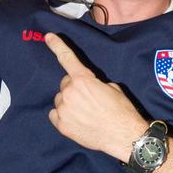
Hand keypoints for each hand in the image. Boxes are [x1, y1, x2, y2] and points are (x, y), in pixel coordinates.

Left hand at [45, 33, 144, 160]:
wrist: (124, 135)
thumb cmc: (122, 110)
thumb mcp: (112, 88)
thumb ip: (94, 83)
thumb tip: (86, 88)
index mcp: (83, 80)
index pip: (67, 59)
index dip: (57, 46)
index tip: (48, 36)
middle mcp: (70, 92)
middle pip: (65, 84)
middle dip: (74, 88)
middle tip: (89, 100)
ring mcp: (64, 109)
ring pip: (60, 100)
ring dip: (69, 103)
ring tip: (85, 113)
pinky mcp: (61, 125)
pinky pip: (55, 114)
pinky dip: (63, 116)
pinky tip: (77, 120)